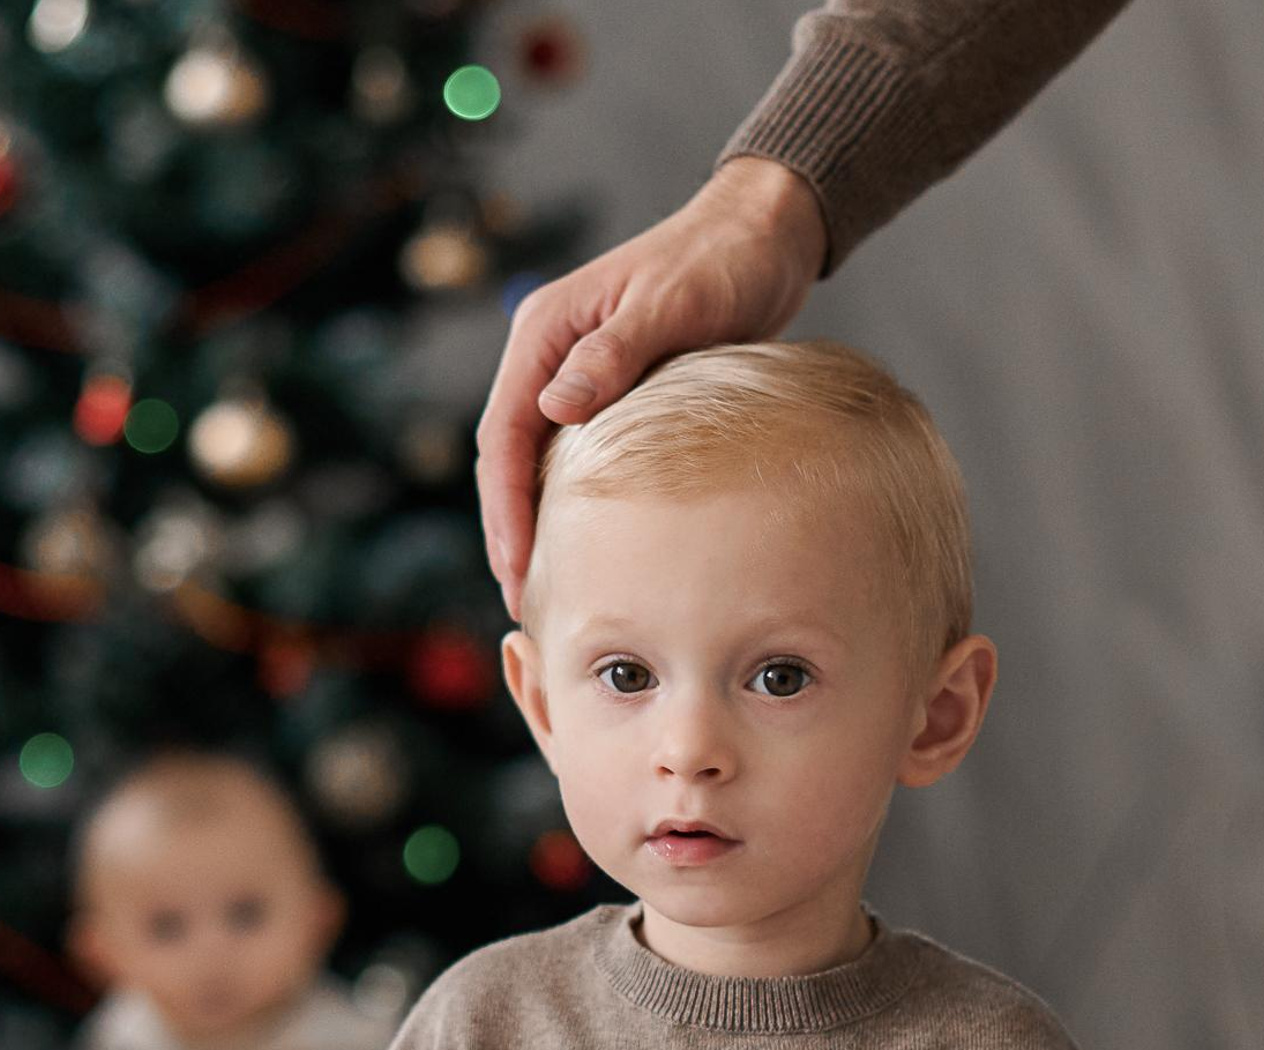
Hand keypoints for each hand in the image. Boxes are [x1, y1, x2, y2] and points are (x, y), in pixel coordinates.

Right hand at [476, 156, 827, 621]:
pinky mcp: (603, 393)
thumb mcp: (669, 303)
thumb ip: (612, 353)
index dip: (504, 507)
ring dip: (532, 524)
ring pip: (531, 464)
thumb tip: (554, 408)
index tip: (516, 566)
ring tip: (543, 588)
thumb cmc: (719, 260)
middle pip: (504, 459)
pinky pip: (570, 460)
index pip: (502, 435)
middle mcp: (545, 358)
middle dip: (508, 531)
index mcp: (542, 333)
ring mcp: (571, 376)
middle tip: (522, 600)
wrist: (761, 235)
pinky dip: (567, 506)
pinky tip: (582, 547)